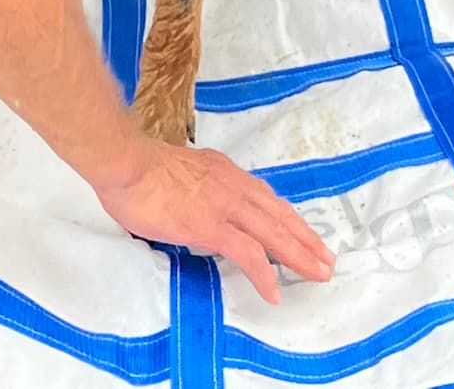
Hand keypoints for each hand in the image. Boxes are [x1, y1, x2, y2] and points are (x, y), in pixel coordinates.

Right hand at [96, 131, 334, 302]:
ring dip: (298, 254)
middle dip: (305, 238)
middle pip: (279, 215)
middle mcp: (233, 186)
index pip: (266, 198)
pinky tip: (273, 290)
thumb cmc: (143, 169)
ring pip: (273, 232)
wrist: (128, 163)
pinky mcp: (211, 226)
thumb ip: (199, 189)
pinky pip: (246, 253)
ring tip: (317, 272)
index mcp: (225, 173)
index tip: (302, 232)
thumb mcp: (183, 173)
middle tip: (326, 257)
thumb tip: (202, 209)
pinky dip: (263, 273)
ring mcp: (225, 205)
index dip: (287, 217)